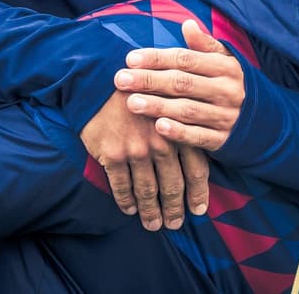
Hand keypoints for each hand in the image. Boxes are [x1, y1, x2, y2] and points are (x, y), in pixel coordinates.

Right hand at [79, 91, 206, 230]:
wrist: (100, 74)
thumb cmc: (140, 84)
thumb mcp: (170, 97)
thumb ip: (184, 122)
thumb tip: (197, 146)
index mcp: (180, 129)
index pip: (196, 170)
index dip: (198, 194)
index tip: (198, 210)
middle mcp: (161, 142)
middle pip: (172, 185)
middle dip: (174, 209)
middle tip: (174, 223)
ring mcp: (136, 150)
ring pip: (147, 191)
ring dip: (151, 212)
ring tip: (153, 224)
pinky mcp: (112, 154)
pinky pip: (121, 186)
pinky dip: (126, 201)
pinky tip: (129, 209)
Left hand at [117, 19, 245, 152]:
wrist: (266, 121)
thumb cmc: (232, 83)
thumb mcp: (225, 60)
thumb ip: (205, 44)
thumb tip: (187, 24)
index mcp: (225, 66)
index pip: (186, 59)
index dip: (157, 58)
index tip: (130, 59)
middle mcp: (226, 90)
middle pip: (182, 83)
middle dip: (149, 80)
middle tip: (120, 79)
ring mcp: (225, 116)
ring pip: (188, 110)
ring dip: (158, 106)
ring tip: (131, 103)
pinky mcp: (223, 139)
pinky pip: (199, 137)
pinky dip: (179, 133)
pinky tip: (159, 128)